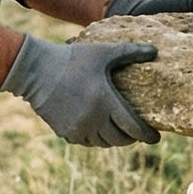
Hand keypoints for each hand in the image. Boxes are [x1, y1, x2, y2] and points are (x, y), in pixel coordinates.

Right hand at [2, 36, 161, 147]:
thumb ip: (130, 52)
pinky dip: (96, 138)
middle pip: (119, 139)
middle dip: (131, 138)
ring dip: (113, 138)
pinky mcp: (65, 132)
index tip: (156, 138)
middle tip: (137, 132)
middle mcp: (93, 120)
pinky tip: (98, 128)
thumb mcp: (102, 52)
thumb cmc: (73, 59)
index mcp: (105, 102)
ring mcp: (78, 128)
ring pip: (103, 143)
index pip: (133, 127)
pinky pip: (86, 142)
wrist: (37, 71)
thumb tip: (154, 50)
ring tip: (119, 129)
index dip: (147, 135)